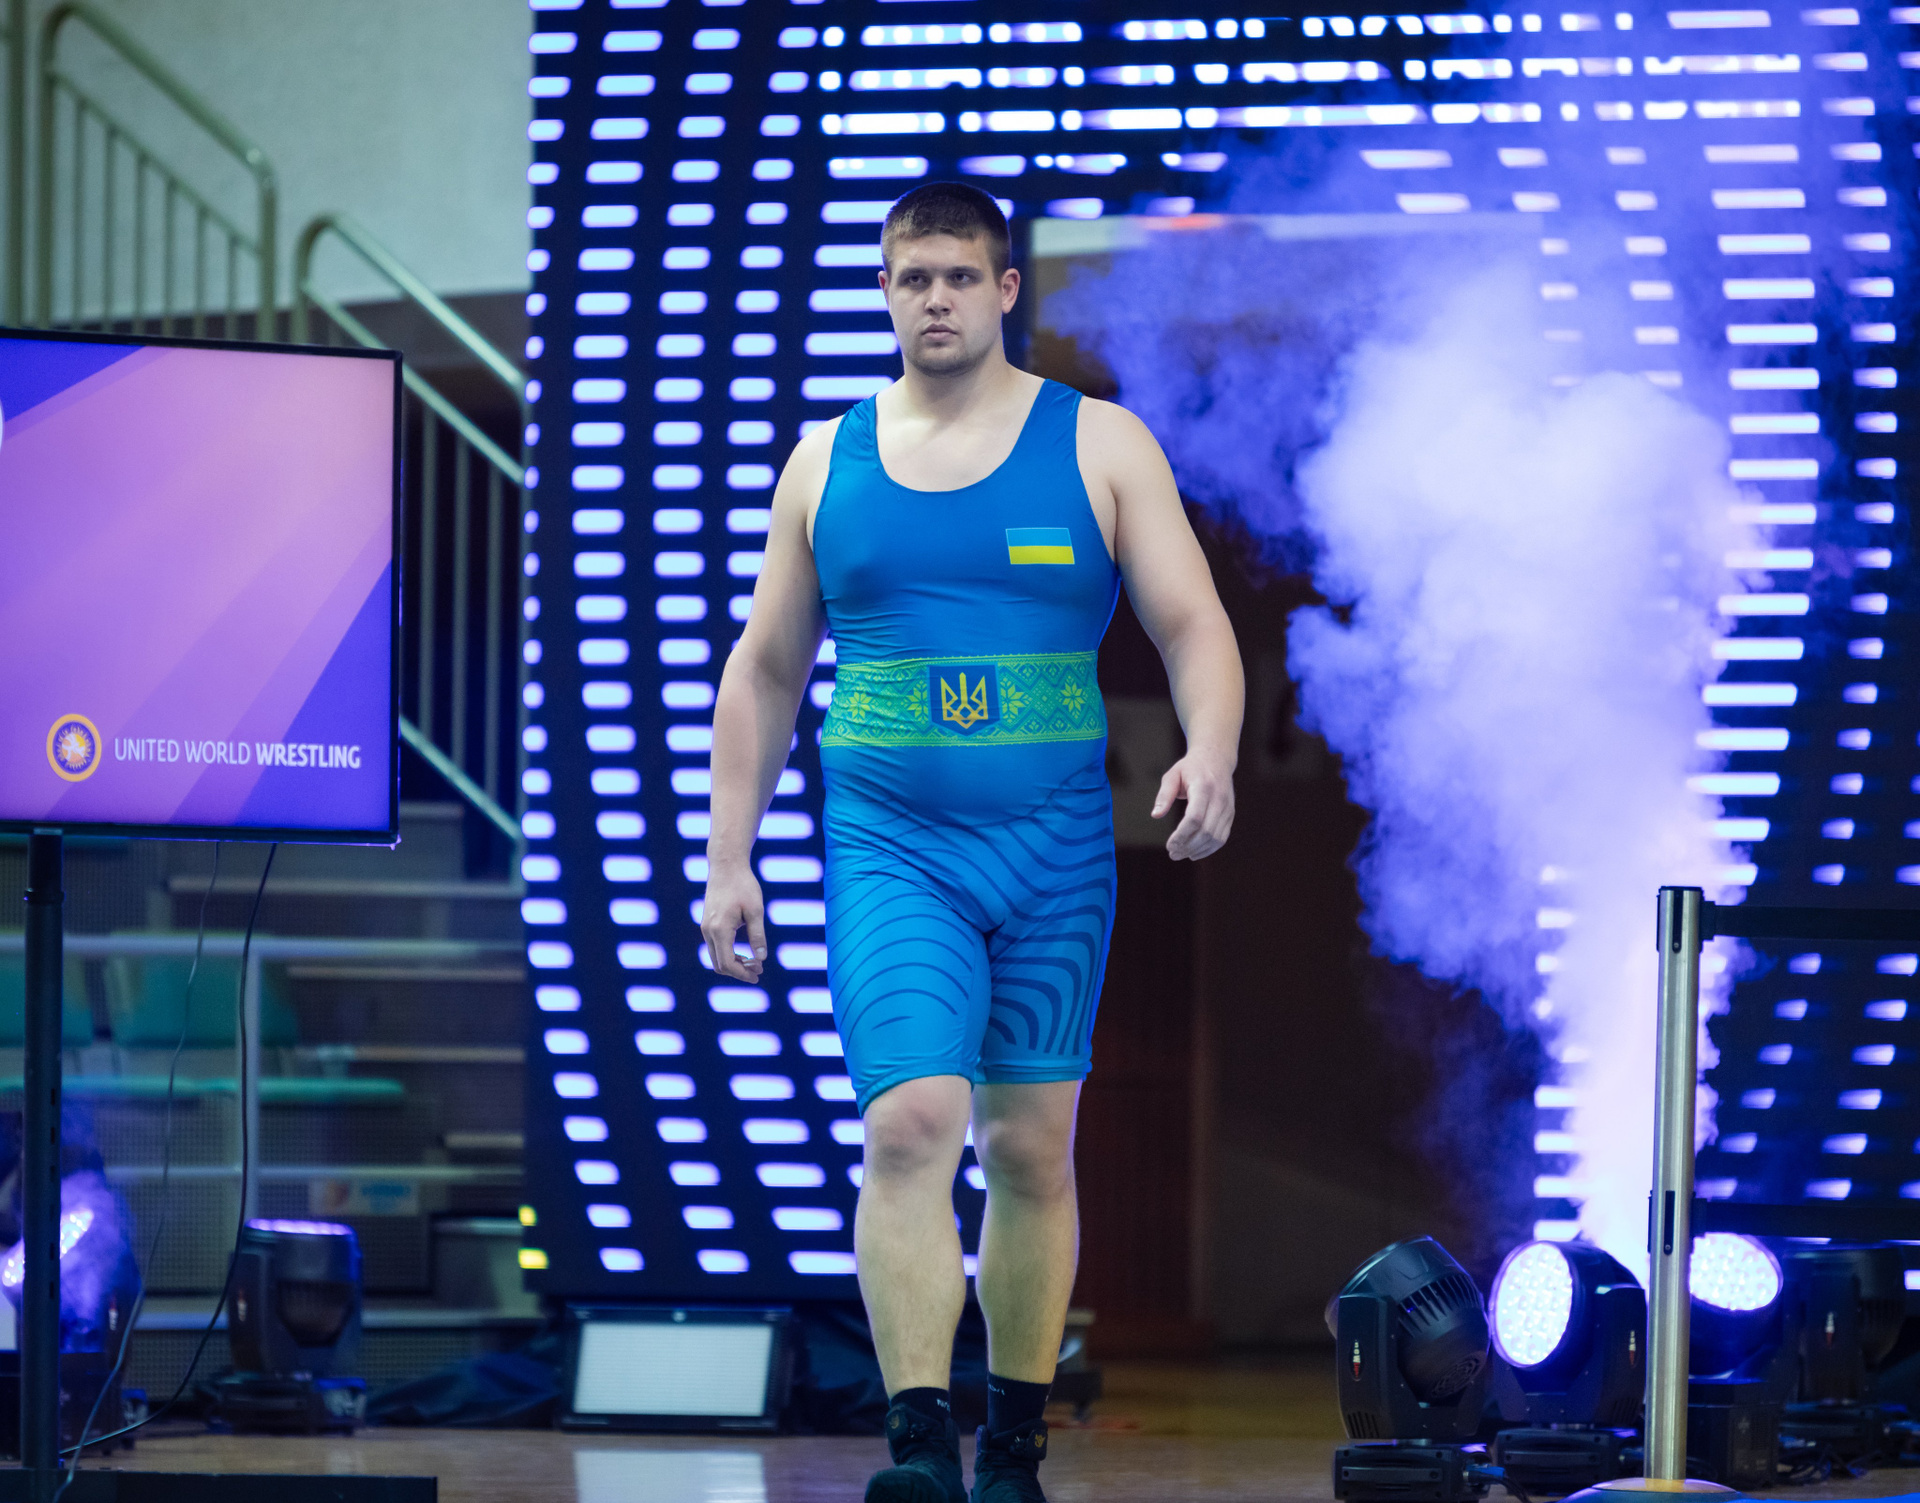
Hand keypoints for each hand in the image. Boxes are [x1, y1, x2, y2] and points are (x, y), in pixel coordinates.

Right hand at [701, 862, 767, 980]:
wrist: (726, 865)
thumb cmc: (743, 885)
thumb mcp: (755, 910)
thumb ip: (758, 935)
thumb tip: (762, 959)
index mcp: (720, 929)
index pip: (727, 963)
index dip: (742, 974)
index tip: (758, 974)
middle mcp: (708, 931)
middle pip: (719, 965)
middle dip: (739, 972)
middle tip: (759, 970)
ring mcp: (705, 927)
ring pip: (716, 957)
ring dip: (734, 964)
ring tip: (754, 963)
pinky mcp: (707, 924)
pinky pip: (715, 947)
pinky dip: (728, 954)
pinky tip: (744, 953)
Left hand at [1152, 749, 1234, 860]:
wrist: (1216, 759)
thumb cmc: (1190, 768)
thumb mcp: (1172, 775)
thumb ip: (1164, 795)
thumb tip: (1156, 815)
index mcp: (1203, 787)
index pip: (1195, 818)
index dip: (1182, 835)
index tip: (1169, 845)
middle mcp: (1219, 799)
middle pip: (1206, 831)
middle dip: (1188, 846)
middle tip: (1172, 854)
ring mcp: (1227, 808)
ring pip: (1215, 838)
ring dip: (1197, 850)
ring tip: (1180, 854)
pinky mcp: (1230, 815)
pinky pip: (1222, 838)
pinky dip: (1208, 849)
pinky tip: (1194, 853)